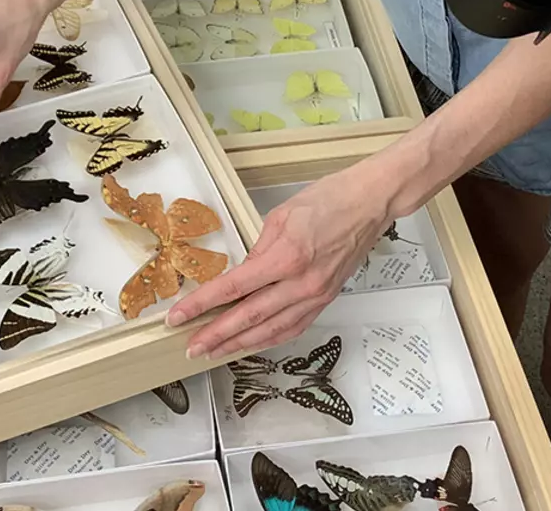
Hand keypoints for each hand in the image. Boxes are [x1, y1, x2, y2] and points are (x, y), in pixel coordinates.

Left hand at [167, 161, 394, 358]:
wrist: (370, 204)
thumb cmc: (331, 199)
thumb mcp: (281, 216)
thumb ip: (258, 249)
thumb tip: (242, 274)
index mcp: (287, 257)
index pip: (233, 288)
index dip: (202, 305)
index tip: (180, 316)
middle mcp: (302, 283)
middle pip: (249, 317)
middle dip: (215, 335)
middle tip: (191, 346)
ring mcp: (316, 295)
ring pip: (270, 330)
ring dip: (239, 343)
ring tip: (214, 351)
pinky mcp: (326, 300)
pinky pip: (293, 327)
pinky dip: (269, 338)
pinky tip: (252, 343)